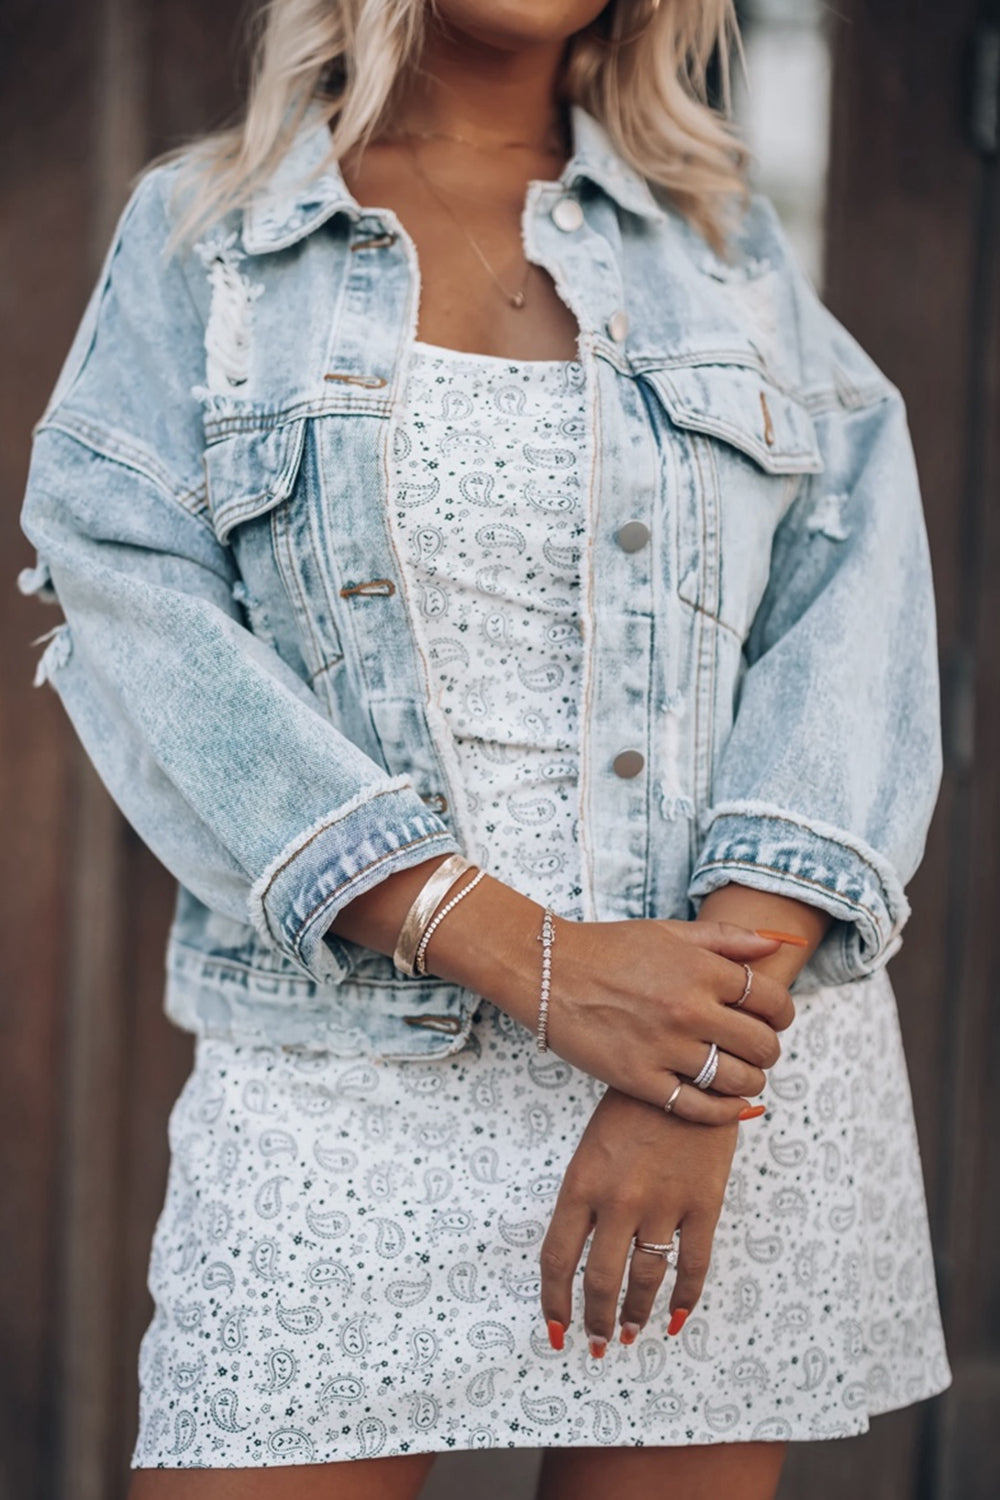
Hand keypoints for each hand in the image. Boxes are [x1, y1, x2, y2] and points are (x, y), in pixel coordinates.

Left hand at [539, 1086, 741, 1353]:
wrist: (691, 1067)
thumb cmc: (634, 1105)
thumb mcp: (594, 1146)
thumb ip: (586, 1197)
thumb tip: (580, 1253)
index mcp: (581, 1183)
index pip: (557, 1259)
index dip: (554, 1303)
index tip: (556, 1330)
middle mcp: (618, 1200)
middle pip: (600, 1281)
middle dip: (596, 1321)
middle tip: (596, 1343)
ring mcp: (663, 1204)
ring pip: (645, 1280)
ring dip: (636, 1315)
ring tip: (632, 1334)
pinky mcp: (704, 1204)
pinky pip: (694, 1266)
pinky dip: (685, 1300)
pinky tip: (675, 1318)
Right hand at [540, 914, 793, 1122]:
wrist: (547, 972)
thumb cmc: (609, 948)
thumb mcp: (670, 931)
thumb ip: (727, 938)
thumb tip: (779, 943)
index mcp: (701, 970)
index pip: (772, 1001)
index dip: (782, 1013)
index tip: (774, 1018)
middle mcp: (689, 1009)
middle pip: (762, 1045)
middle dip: (768, 1049)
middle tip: (756, 1048)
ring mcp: (665, 1048)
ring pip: (738, 1080)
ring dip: (750, 1081)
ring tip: (742, 1074)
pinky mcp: (640, 1080)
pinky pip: (699, 1108)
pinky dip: (724, 1111)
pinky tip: (728, 1104)